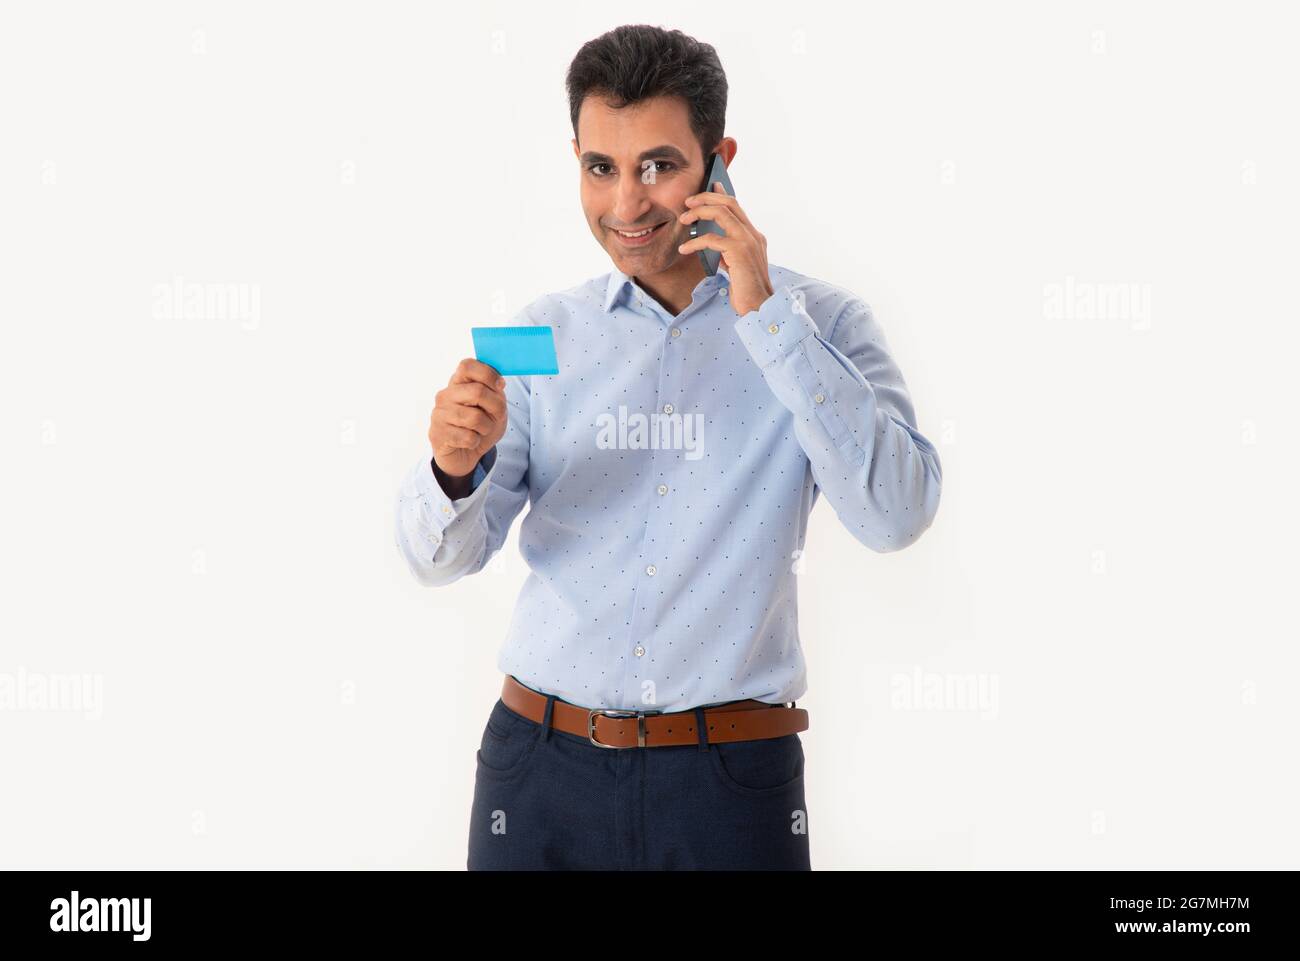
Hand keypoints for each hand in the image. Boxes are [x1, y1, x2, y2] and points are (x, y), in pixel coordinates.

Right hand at [428, 358, 507, 479]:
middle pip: (477, 392)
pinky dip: (475, 441)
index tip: (500, 386)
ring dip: (486, 427)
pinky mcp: (437, 434)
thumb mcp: (494, 407)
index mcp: (458, 383)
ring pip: (475, 417)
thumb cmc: (479, 427)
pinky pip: (468, 437)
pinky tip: (469, 441)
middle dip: (495, 407)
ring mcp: (439, 414)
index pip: (467, 366)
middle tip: (496, 416)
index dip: (488, 374)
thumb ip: (495, 392)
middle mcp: (445, 395)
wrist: (464, 454)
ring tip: (480, 430)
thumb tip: (498, 383)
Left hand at [676, 180, 775, 315]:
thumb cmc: (746, 291)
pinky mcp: (739, 251)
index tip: (709, 185)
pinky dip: (695, 242)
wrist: (759, 307)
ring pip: (721, 213)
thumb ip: (727, 252)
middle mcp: (753, 234)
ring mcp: (748, 241)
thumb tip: (710, 242)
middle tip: (688, 201)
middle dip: (706, 197)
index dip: (721, 194)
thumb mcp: (735, 266)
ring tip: (683, 219)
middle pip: (729, 203)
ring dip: (699, 213)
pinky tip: (684, 249)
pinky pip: (712, 239)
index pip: (737, 207)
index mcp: (754, 236)